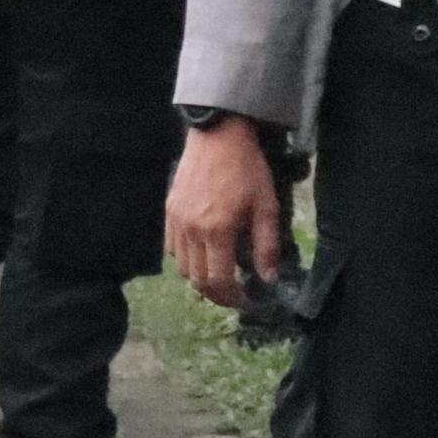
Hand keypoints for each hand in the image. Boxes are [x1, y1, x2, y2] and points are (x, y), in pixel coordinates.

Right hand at [165, 115, 284, 309]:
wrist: (217, 138)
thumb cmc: (247, 171)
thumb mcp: (266, 207)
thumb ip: (267, 246)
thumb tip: (268, 278)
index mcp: (217, 231)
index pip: (219, 280)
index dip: (233, 298)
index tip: (248, 300)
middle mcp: (191, 231)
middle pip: (197, 279)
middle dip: (217, 294)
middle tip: (236, 293)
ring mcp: (176, 221)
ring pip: (182, 267)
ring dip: (201, 278)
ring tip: (220, 275)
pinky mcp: (169, 212)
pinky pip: (172, 248)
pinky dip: (186, 260)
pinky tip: (203, 254)